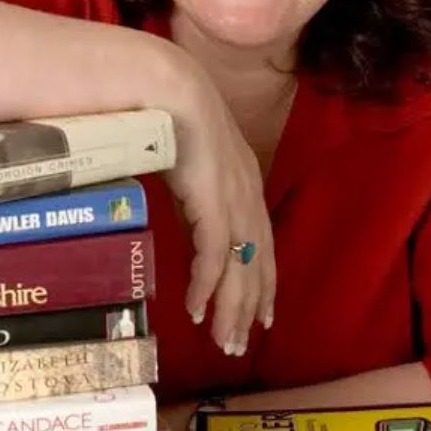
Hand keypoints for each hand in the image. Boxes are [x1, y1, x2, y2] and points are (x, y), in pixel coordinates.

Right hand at [162, 51, 275, 354]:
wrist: (166, 88)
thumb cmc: (171, 116)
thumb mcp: (192, 164)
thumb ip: (196, 197)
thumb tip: (189, 225)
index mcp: (246, 183)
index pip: (263, 244)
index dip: (264, 282)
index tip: (263, 313)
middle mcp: (248, 195)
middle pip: (257, 265)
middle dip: (250, 308)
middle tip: (240, 343)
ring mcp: (233, 200)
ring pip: (241, 269)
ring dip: (232, 309)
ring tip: (224, 341)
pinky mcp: (213, 203)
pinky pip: (214, 256)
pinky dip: (206, 287)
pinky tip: (197, 311)